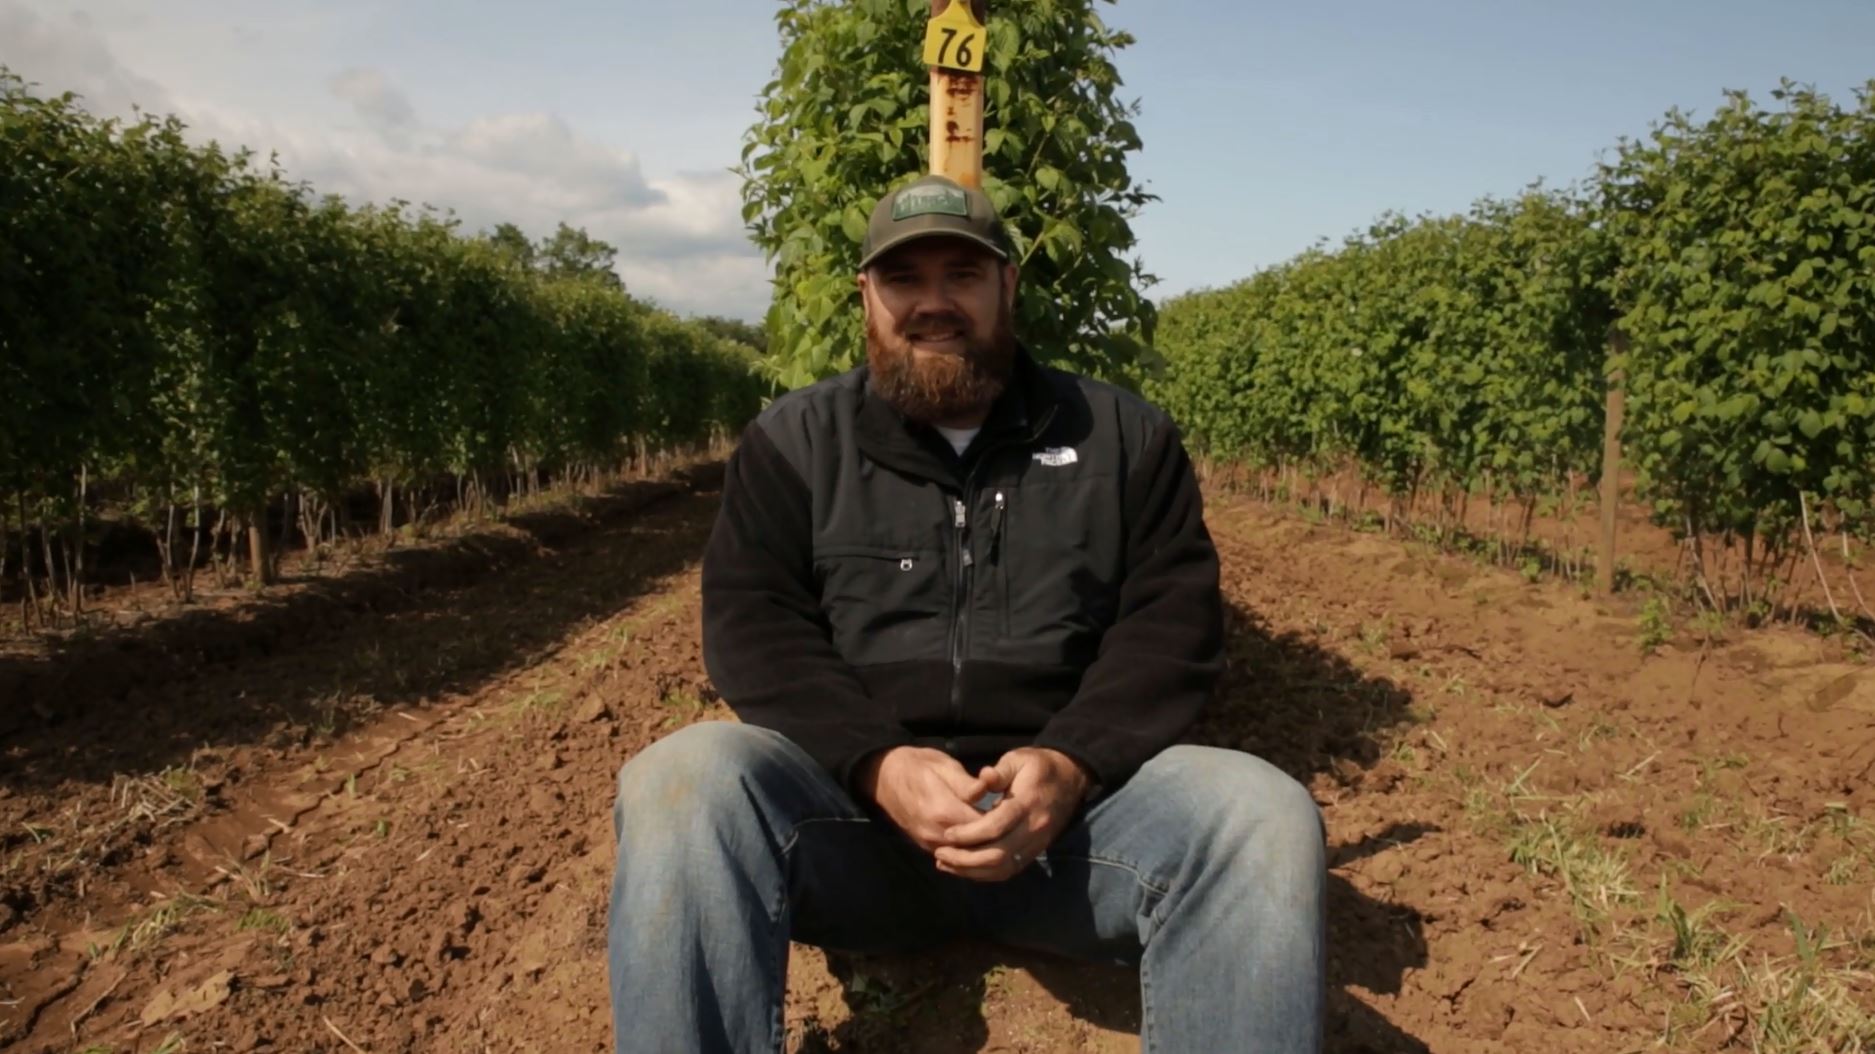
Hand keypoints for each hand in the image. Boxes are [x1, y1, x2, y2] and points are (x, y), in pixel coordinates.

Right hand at [857, 746, 1004, 853]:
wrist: (884, 778)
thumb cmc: (917, 766)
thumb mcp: (944, 765)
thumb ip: (967, 783)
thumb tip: (987, 791)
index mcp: (943, 811)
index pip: (984, 827)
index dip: (1003, 822)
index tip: (1016, 813)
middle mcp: (936, 834)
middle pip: (977, 847)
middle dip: (998, 839)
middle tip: (1014, 827)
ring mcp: (929, 844)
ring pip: (967, 857)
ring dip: (985, 848)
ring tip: (1003, 835)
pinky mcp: (926, 847)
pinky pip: (954, 857)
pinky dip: (971, 853)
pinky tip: (985, 842)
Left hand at [933, 747, 1090, 881]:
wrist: (1070, 778)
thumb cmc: (1038, 766)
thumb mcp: (1018, 759)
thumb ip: (1000, 771)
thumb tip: (984, 777)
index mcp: (1027, 804)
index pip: (995, 826)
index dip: (969, 834)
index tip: (947, 834)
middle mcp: (1034, 829)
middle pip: (997, 855)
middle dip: (965, 858)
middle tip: (941, 853)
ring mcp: (1036, 843)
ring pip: (1003, 868)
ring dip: (972, 871)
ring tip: (946, 864)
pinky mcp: (1035, 851)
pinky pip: (1010, 870)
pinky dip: (986, 874)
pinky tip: (966, 869)